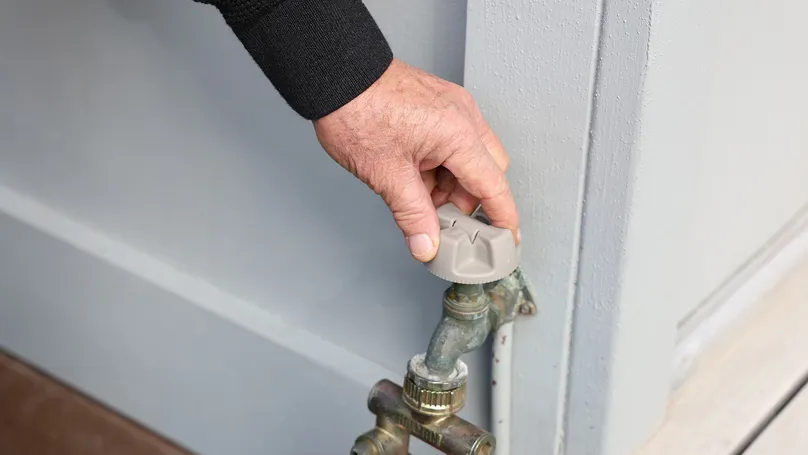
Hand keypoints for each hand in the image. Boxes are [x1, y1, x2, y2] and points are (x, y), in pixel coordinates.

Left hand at [313, 59, 518, 261]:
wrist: (336, 74)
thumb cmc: (356, 111)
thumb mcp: (385, 175)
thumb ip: (412, 214)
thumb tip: (427, 244)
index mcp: (458, 133)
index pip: (494, 185)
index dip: (502, 217)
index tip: (506, 240)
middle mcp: (463, 115)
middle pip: (487, 171)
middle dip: (468, 200)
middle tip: (441, 220)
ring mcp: (452, 106)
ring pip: (470, 157)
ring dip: (451, 183)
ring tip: (417, 195)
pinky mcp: (438, 103)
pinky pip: (453, 141)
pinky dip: (441, 164)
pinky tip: (414, 175)